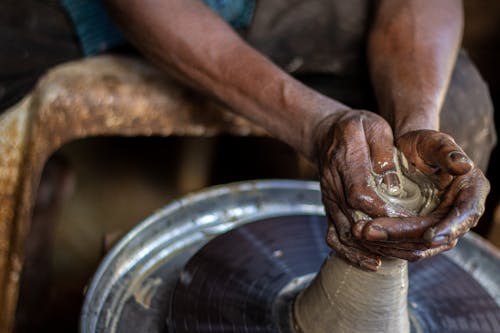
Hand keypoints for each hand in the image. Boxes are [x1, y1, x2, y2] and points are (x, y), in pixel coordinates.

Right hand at [315, 110, 409, 270]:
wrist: (326, 133)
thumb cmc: (355, 128)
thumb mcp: (373, 127)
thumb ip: (383, 151)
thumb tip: (392, 183)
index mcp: (343, 161)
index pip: (360, 195)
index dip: (384, 213)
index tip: (410, 222)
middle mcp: (332, 185)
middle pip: (354, 220)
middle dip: (385, 238)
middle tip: (415, 247)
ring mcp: (328, 200)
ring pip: (345, 234)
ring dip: (372, 250)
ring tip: (402, 257)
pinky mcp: (329, 209)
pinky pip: (334, 237)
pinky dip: (351, 254)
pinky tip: (372, 263)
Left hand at [353, 130, 489, 260]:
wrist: (408, 151)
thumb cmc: (424, 144)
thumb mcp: (434, 142)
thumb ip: (447, 151)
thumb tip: (463, 165)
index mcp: (471, 194)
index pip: (465, 216)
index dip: (448, 228)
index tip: (429, 236)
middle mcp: (457, 216)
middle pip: (433, 237)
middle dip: (401, 236)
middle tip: (369, 231)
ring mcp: (437, 228)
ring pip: (416, 247)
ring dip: (388, 244)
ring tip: (359, 232)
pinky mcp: (417, 233)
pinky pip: (403, 246)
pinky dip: (384, 244)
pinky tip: (362, 236)